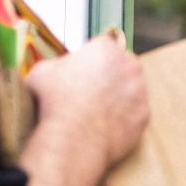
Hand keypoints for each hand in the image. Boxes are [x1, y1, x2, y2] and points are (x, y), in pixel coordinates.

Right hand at [24, 35, 149, 173]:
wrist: (72, 140)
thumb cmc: (57, 105)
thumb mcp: (41, 73)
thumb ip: (55, 65)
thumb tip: (53, 70)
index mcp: (105, 49)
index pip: (104, 45)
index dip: (92, 58)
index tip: (85, 69)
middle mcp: (128, 66)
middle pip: (122, 65)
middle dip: (109, 75)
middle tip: (91, 91)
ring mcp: (140, 92)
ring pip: (131, 89)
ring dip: (119, 96)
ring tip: (96, 110)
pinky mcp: (144, 116)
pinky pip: (135, 113)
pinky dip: (124, 118)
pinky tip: (105, 124)